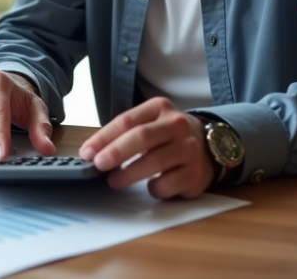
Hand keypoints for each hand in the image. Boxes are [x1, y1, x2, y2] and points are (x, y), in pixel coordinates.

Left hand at [79, 97, 213, 199]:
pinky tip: (149, 187)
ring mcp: (189, 149)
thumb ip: (125, 133)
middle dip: (116, 152)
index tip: (87, 153)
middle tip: (98, 165)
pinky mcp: (196, 174)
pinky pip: (168, 184)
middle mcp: (177, 125)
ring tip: (114, 180)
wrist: (210, 147)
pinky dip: (153, 189)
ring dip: (129, 174)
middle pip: (141, 137)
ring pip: (155, 162)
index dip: (104, 137)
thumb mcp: (150, 123)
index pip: (126, 120)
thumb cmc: (168, 136)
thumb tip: (92, 153)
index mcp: (159, 108)